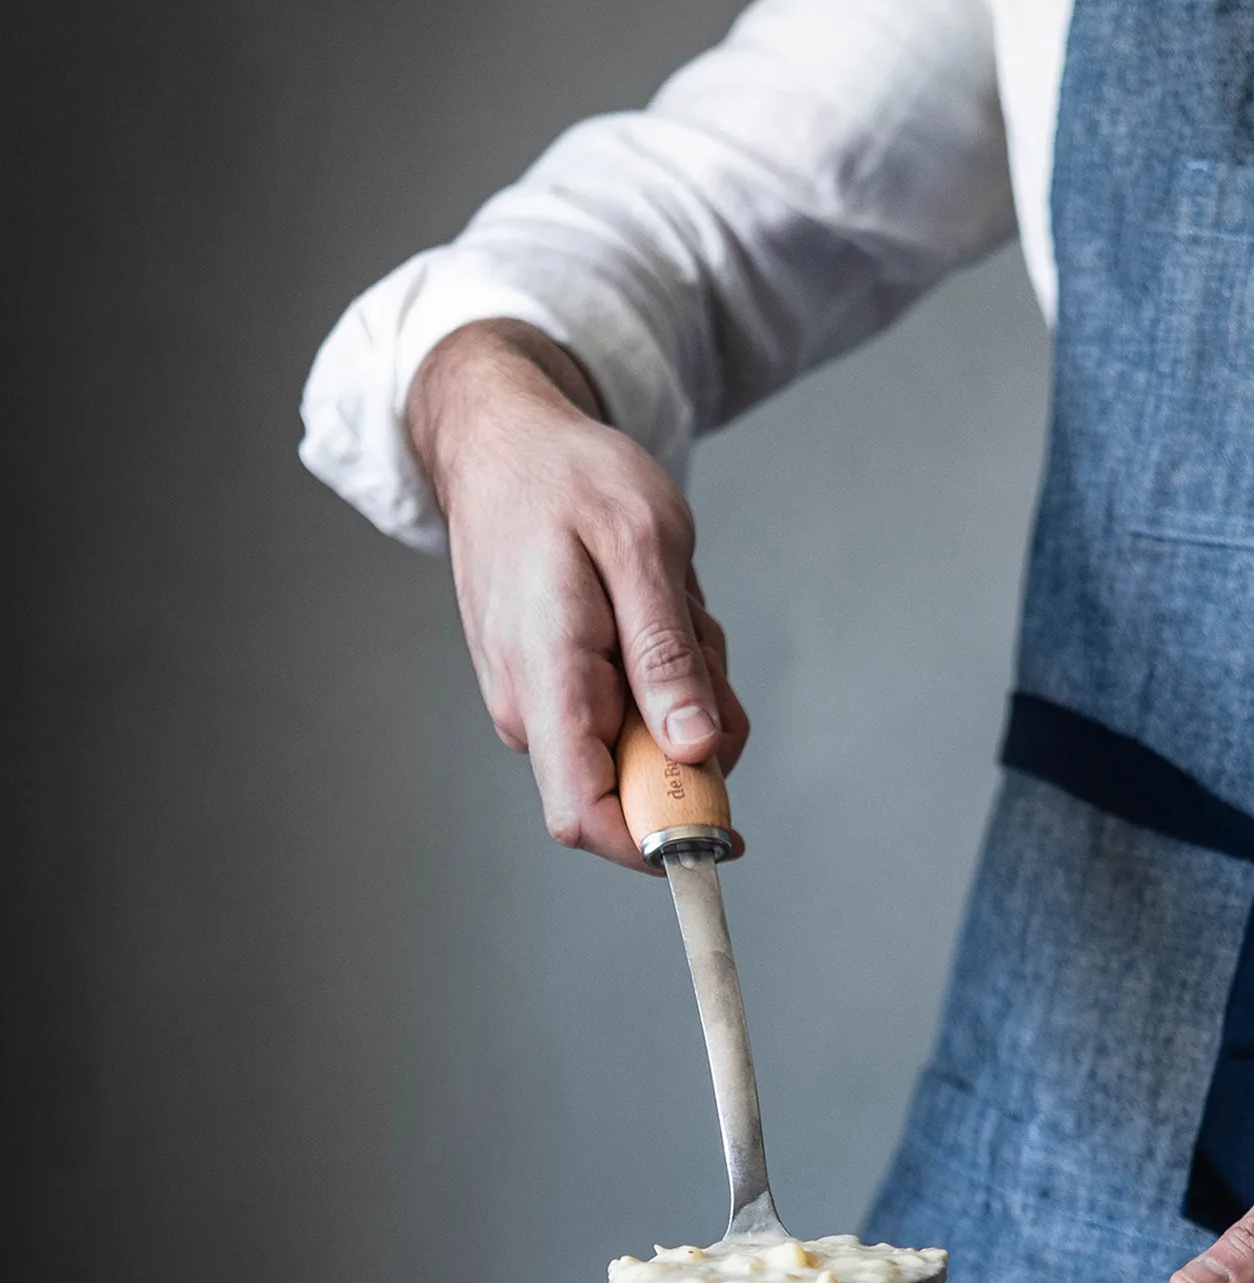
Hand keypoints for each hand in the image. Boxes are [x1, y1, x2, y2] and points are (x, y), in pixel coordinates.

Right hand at [405, 319, 746, 871]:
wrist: (501, 441)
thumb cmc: (567, 477)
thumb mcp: (642, 546)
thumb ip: (667, 655)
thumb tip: (692, 750)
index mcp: (548, 678)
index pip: (587, 816)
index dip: (658, 841)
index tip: (723, 828)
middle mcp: (533, 708)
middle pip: (639, 783)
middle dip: (695, 732)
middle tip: (696, 636)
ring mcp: (544, 702)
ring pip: (648, 744)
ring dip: (686, 688)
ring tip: (667, 602)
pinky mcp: (559, 689)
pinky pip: (635, 711)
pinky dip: (666, 668)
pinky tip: (650, 605)